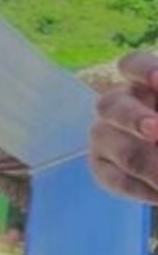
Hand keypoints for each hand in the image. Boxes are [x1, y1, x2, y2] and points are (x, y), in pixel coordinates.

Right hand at [89, 51, 157, 204]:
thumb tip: (156, 129)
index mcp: (144, 83)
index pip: (134, 65)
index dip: (144, 70)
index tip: (157, 81)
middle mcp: (119, 104)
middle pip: (112, 105)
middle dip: (134, 119)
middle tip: (156, 131)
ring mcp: (105, 135)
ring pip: (111, 144)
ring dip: (147, 163)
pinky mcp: (101, 167)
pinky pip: (114, 178)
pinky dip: (142, 189)